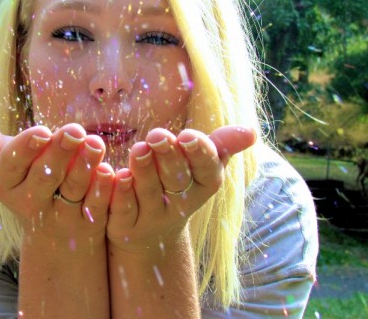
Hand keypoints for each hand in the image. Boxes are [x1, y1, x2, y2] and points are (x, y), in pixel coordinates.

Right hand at [0, 123, 114, 247]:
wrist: (54, 232)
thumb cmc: (27, 179)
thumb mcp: (4, 162)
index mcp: (5, 183)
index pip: (12, 165)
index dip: (27, 149)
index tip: (41, 131)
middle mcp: (29, 203)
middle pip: (43, 177)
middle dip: (58, 153)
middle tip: (75, 130)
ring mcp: (60, 217)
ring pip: (71, 190)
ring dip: (83, 166)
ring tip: (95, 142)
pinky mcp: (88, 225)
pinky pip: (96, 206)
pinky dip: (103, 190)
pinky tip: (110, 171)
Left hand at [106, 125, 256, 251]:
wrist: (152, 235)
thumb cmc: (179, 185)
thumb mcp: (202, 166)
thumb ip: (222, 146)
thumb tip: (252, 132)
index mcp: (202, 187)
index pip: (206, 171)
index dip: (198, 154)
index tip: (188, 135)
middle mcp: (179, 206)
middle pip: (175, 180)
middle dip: (168, 157)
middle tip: (157, 134)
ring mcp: (152, 218)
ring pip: (149, 193)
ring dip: (144, 170)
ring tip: (139, 148)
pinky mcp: (125, 226)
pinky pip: (123, 209)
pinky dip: (121, 192)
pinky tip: (115, 174)